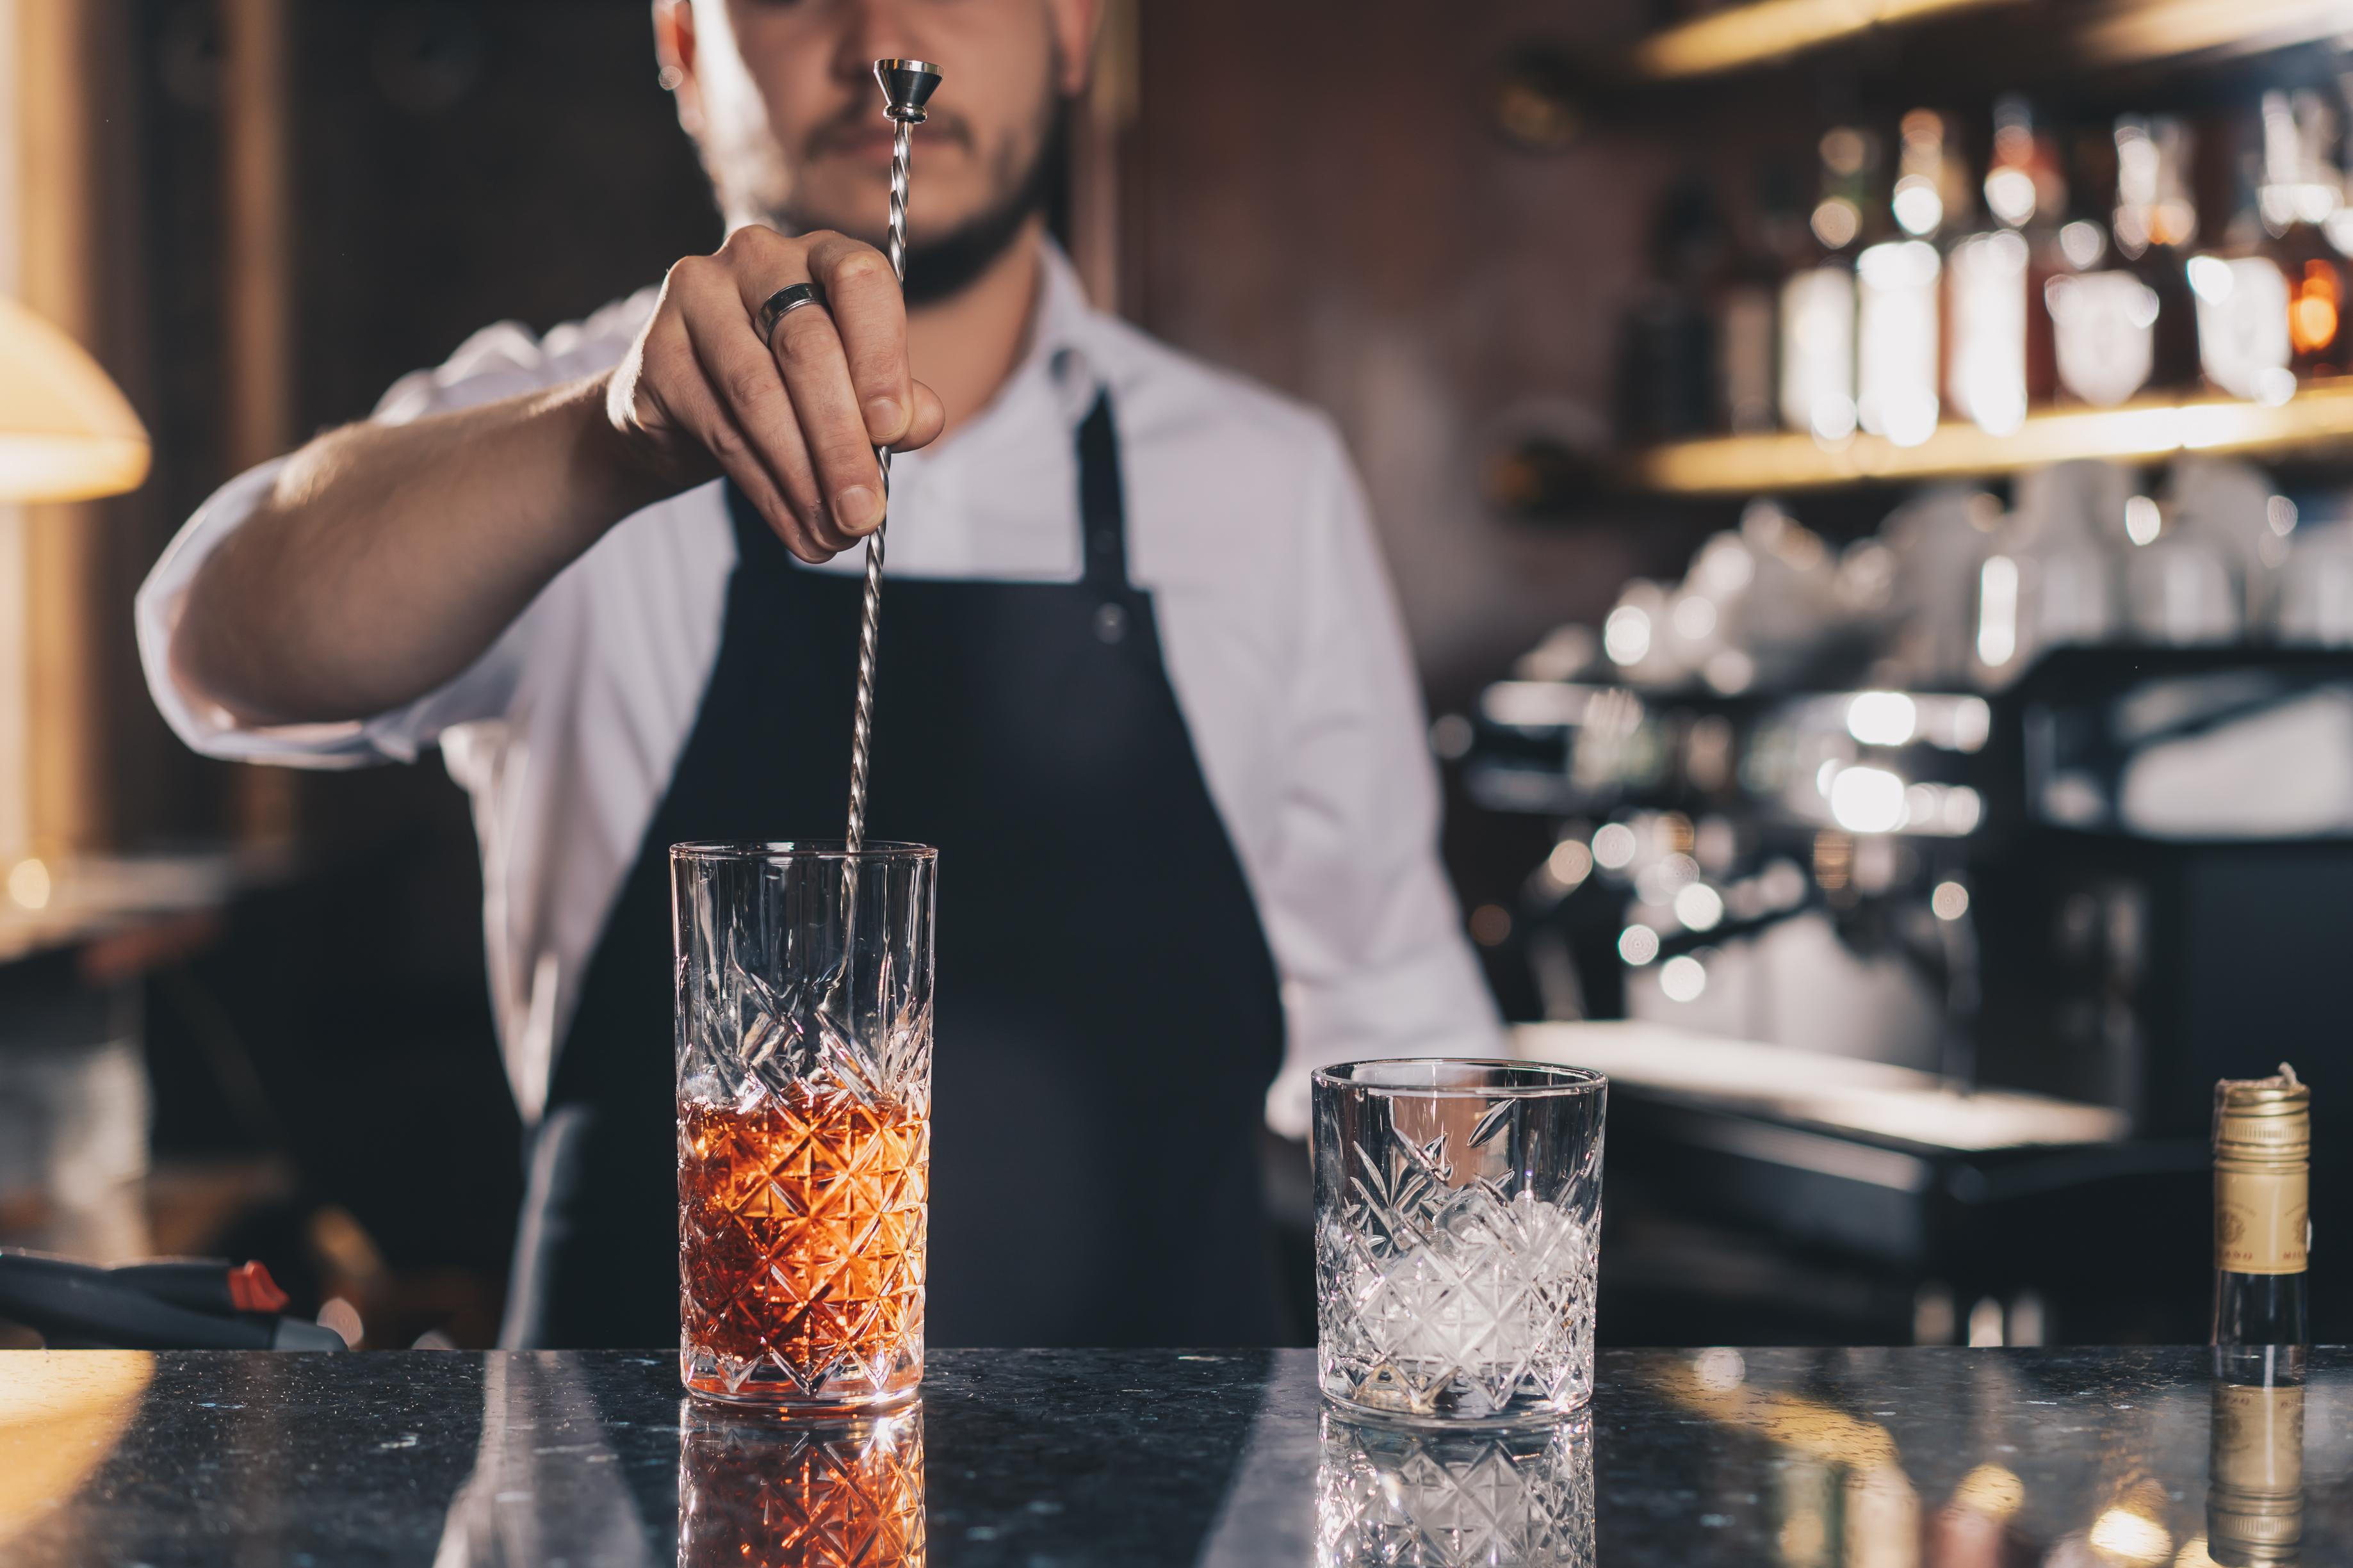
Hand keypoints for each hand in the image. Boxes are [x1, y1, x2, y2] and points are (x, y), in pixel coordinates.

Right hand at [602, 225, 946, 560]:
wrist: (683, 416)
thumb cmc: (787, 393)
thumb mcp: (851, 394)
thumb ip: (893, 402)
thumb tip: (924, 421)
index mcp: (820, 254)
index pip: (861, 280)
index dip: (881, 356)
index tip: (894, 431)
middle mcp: (756, 258)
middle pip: (808, 347)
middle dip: (842, 442)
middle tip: (865, 513)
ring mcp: (696, 298)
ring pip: (759, 394)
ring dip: (804, 477)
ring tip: (835, 535)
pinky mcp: (656, 353)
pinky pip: (720, 430)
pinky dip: (766, 491)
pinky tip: (796, 530)